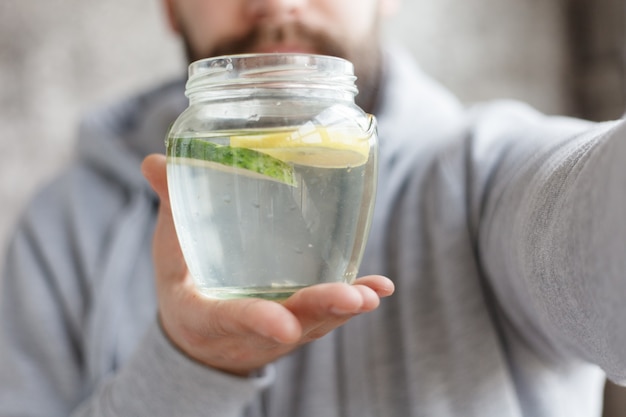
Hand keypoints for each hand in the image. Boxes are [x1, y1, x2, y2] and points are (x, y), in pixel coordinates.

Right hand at [141, 154, 393, 375]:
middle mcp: (251, 331)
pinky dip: (357, 299)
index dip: (258, 321)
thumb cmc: (187, 284)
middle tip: (350, 298)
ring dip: (344, 308)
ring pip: (317, 322)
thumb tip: (153, 160)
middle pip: (290, 324)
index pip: (233, 319)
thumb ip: (172, 206)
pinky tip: (381, 287)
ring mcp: (281, 330)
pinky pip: (331, 314)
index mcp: (208, 316)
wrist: (200, 333)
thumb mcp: (170, 253)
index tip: (284, 325)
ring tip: (370, 294)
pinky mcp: (302, 322)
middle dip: (320, 311)